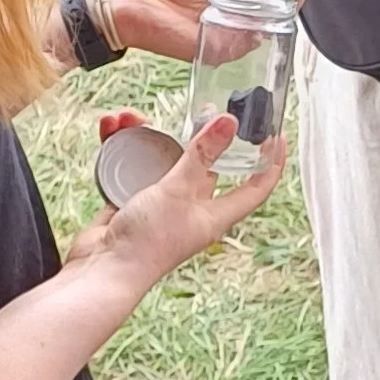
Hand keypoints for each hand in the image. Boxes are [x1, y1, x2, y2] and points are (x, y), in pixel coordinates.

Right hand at [65, 110, 285, 290]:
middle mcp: (192, 209)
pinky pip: (132, 165)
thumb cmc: (146, 244)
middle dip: (201, 135)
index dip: (270, 162)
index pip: (256, 187)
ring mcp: (161, 205)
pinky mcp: (131, 201)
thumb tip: (229, 123)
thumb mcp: (178, 191)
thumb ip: (201, 154)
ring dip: (147, 135)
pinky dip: (122, 146)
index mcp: (215, 214)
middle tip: (204, 110)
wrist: (101, 270)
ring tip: (130, 117)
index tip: (277, 135)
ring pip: (163, 159)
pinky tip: (112, 130)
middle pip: (206, 165)